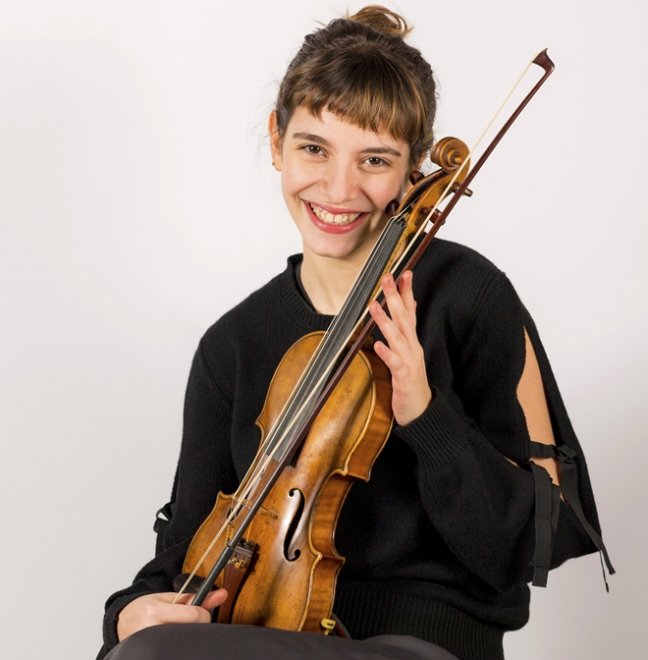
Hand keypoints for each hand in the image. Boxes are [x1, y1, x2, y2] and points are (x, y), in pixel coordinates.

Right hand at [116, 589, 227, 640]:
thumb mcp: (169, 598)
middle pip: (190, 632)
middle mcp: (150, 631)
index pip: (194, 615)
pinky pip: (175, 650)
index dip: (203, 614)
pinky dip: (179, 645)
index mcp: (155, 612)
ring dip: (186, 637)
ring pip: (184, 643)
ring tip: (177, 631)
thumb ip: (195, 598)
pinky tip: (174, 640)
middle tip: (187, 624)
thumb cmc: (145, 608)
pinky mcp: (151, 655)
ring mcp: (149, 646)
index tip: (200, 613)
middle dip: (194, 627)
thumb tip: (222, 594)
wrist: (122, 622)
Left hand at [369, 271, 431, 425]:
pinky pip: (394, 363)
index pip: (410, 311)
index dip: (407, 291)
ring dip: (385, 320)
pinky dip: (386, 352)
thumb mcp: (409, 352)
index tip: (404, 272)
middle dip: (395, 296)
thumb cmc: (411, 382)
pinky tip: (377, 344)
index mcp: (412, 341)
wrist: (421, 411)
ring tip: (374, 304)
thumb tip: (408, 308)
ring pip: (397, 337)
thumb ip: (407, 331)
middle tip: (387, 277)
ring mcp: (409, 361)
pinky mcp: (403, 377)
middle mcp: (412, 347)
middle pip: (404, 317)